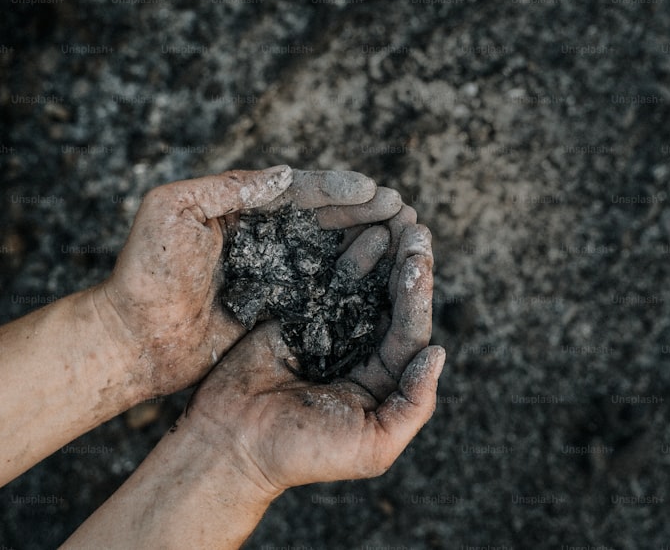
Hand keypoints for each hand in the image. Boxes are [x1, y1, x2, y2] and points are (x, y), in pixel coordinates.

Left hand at [95, 166, 402, 397]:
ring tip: (403, 234)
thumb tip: (284, 176)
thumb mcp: (172, 210)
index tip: (370, 191)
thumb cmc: (144, 271)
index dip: (334, 189)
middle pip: (321, 219)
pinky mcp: (275, 309)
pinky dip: (352, 280)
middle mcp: (260, 237)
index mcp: (238, 208)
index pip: (295, 192)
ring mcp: (270, 273)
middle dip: (363, 212)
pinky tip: (381, 276)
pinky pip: (320, 290)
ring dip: (365, 242)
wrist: (133, 338)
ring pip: (328, 252)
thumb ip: (225, 188)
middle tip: (402, 208)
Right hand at [182, 209, 443, 495]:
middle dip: (406, 262)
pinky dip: (340, 253)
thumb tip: (438, 353)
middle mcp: (361, 351)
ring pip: (362, 282)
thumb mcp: (373, 446)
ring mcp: (328, 330)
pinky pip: (323, 278)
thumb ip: (414, 405)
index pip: (410, 330)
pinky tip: (354, 226)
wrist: (232, 444)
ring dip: (380, 249)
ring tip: (394, 214)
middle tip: (415, 225)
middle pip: (392, 299)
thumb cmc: (303, 453)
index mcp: (384, 380)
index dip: (418, 294)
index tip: (419, 258)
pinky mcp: (296, 315)